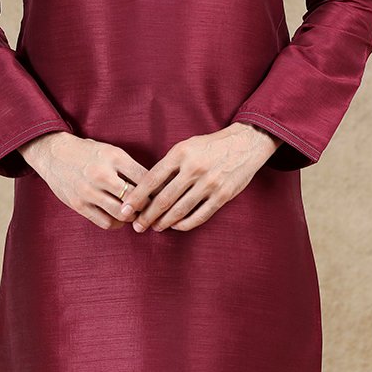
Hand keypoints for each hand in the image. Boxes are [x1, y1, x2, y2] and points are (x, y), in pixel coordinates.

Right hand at [19, 131, 147, 230]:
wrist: (53, 153)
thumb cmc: (87, 153)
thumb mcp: (110, 151)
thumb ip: (129, 167)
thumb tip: (153, 186)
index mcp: (114, 157)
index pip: (145, 178)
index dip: (157, 190)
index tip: (162, 196)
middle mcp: (102, 174)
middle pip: (135, 198)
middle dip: (146, 207)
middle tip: (152, 210)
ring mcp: (88, 191)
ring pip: (121, 213)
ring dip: (132, 217)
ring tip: (136, 216)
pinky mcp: (78, 204)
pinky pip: (104, 222)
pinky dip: (116, 224)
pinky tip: (119, 219)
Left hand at [119, 123, 279, 233]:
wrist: (246, 143)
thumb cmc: (210, 146)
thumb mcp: (186, 146)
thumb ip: (169, 164)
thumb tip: (149, 188)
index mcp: (180, 153)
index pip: (152, 179)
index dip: (136, 197)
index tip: (126, 209)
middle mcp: (194, 169)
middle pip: (164, 199)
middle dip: (147, 215)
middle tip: (136, 226)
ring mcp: (209, 183)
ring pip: (180, 210)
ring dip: (164, 222)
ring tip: (154, 228)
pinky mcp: (223, 195)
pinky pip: (200, 215)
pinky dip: (186, 223)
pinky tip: (176, 226)